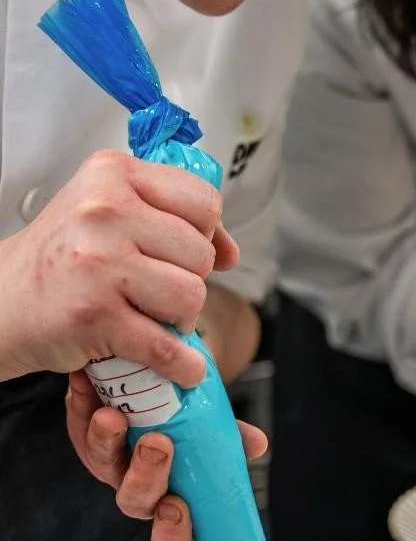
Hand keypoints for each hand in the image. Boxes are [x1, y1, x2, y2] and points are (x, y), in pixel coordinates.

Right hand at [0, 150, 238, 384]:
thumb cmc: (60, 258)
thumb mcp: (106, 212)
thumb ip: (170, 217)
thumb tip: (230, 251)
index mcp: (112, 175)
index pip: (202, 202)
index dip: (208, 235)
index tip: (196, 253)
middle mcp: (104, 210)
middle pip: (200, 254)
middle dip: (190, 280)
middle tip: (160, 292)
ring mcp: (99, 263)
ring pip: (190, 296)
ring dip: (182, 319)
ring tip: (156, 319)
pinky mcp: (95, 315)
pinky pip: (165, 344)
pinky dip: (181, 364)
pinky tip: (180, 366)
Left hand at [66, 371, 268, 540]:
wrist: (164, 387)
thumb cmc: (192, 422)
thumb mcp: (217, 429)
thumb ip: (233, 438)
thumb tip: (257, 443)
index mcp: (177, 503)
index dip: (173, 537)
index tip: (177, 509)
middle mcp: (141, 489)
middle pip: (136, 501)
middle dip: (146, 476)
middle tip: (158, 444)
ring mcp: (112, 465)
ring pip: (103, 465)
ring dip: (107, 442)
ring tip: (114, 417)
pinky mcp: (87, 436)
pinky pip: (79, 427)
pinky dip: (81, 407)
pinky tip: (85, 388)